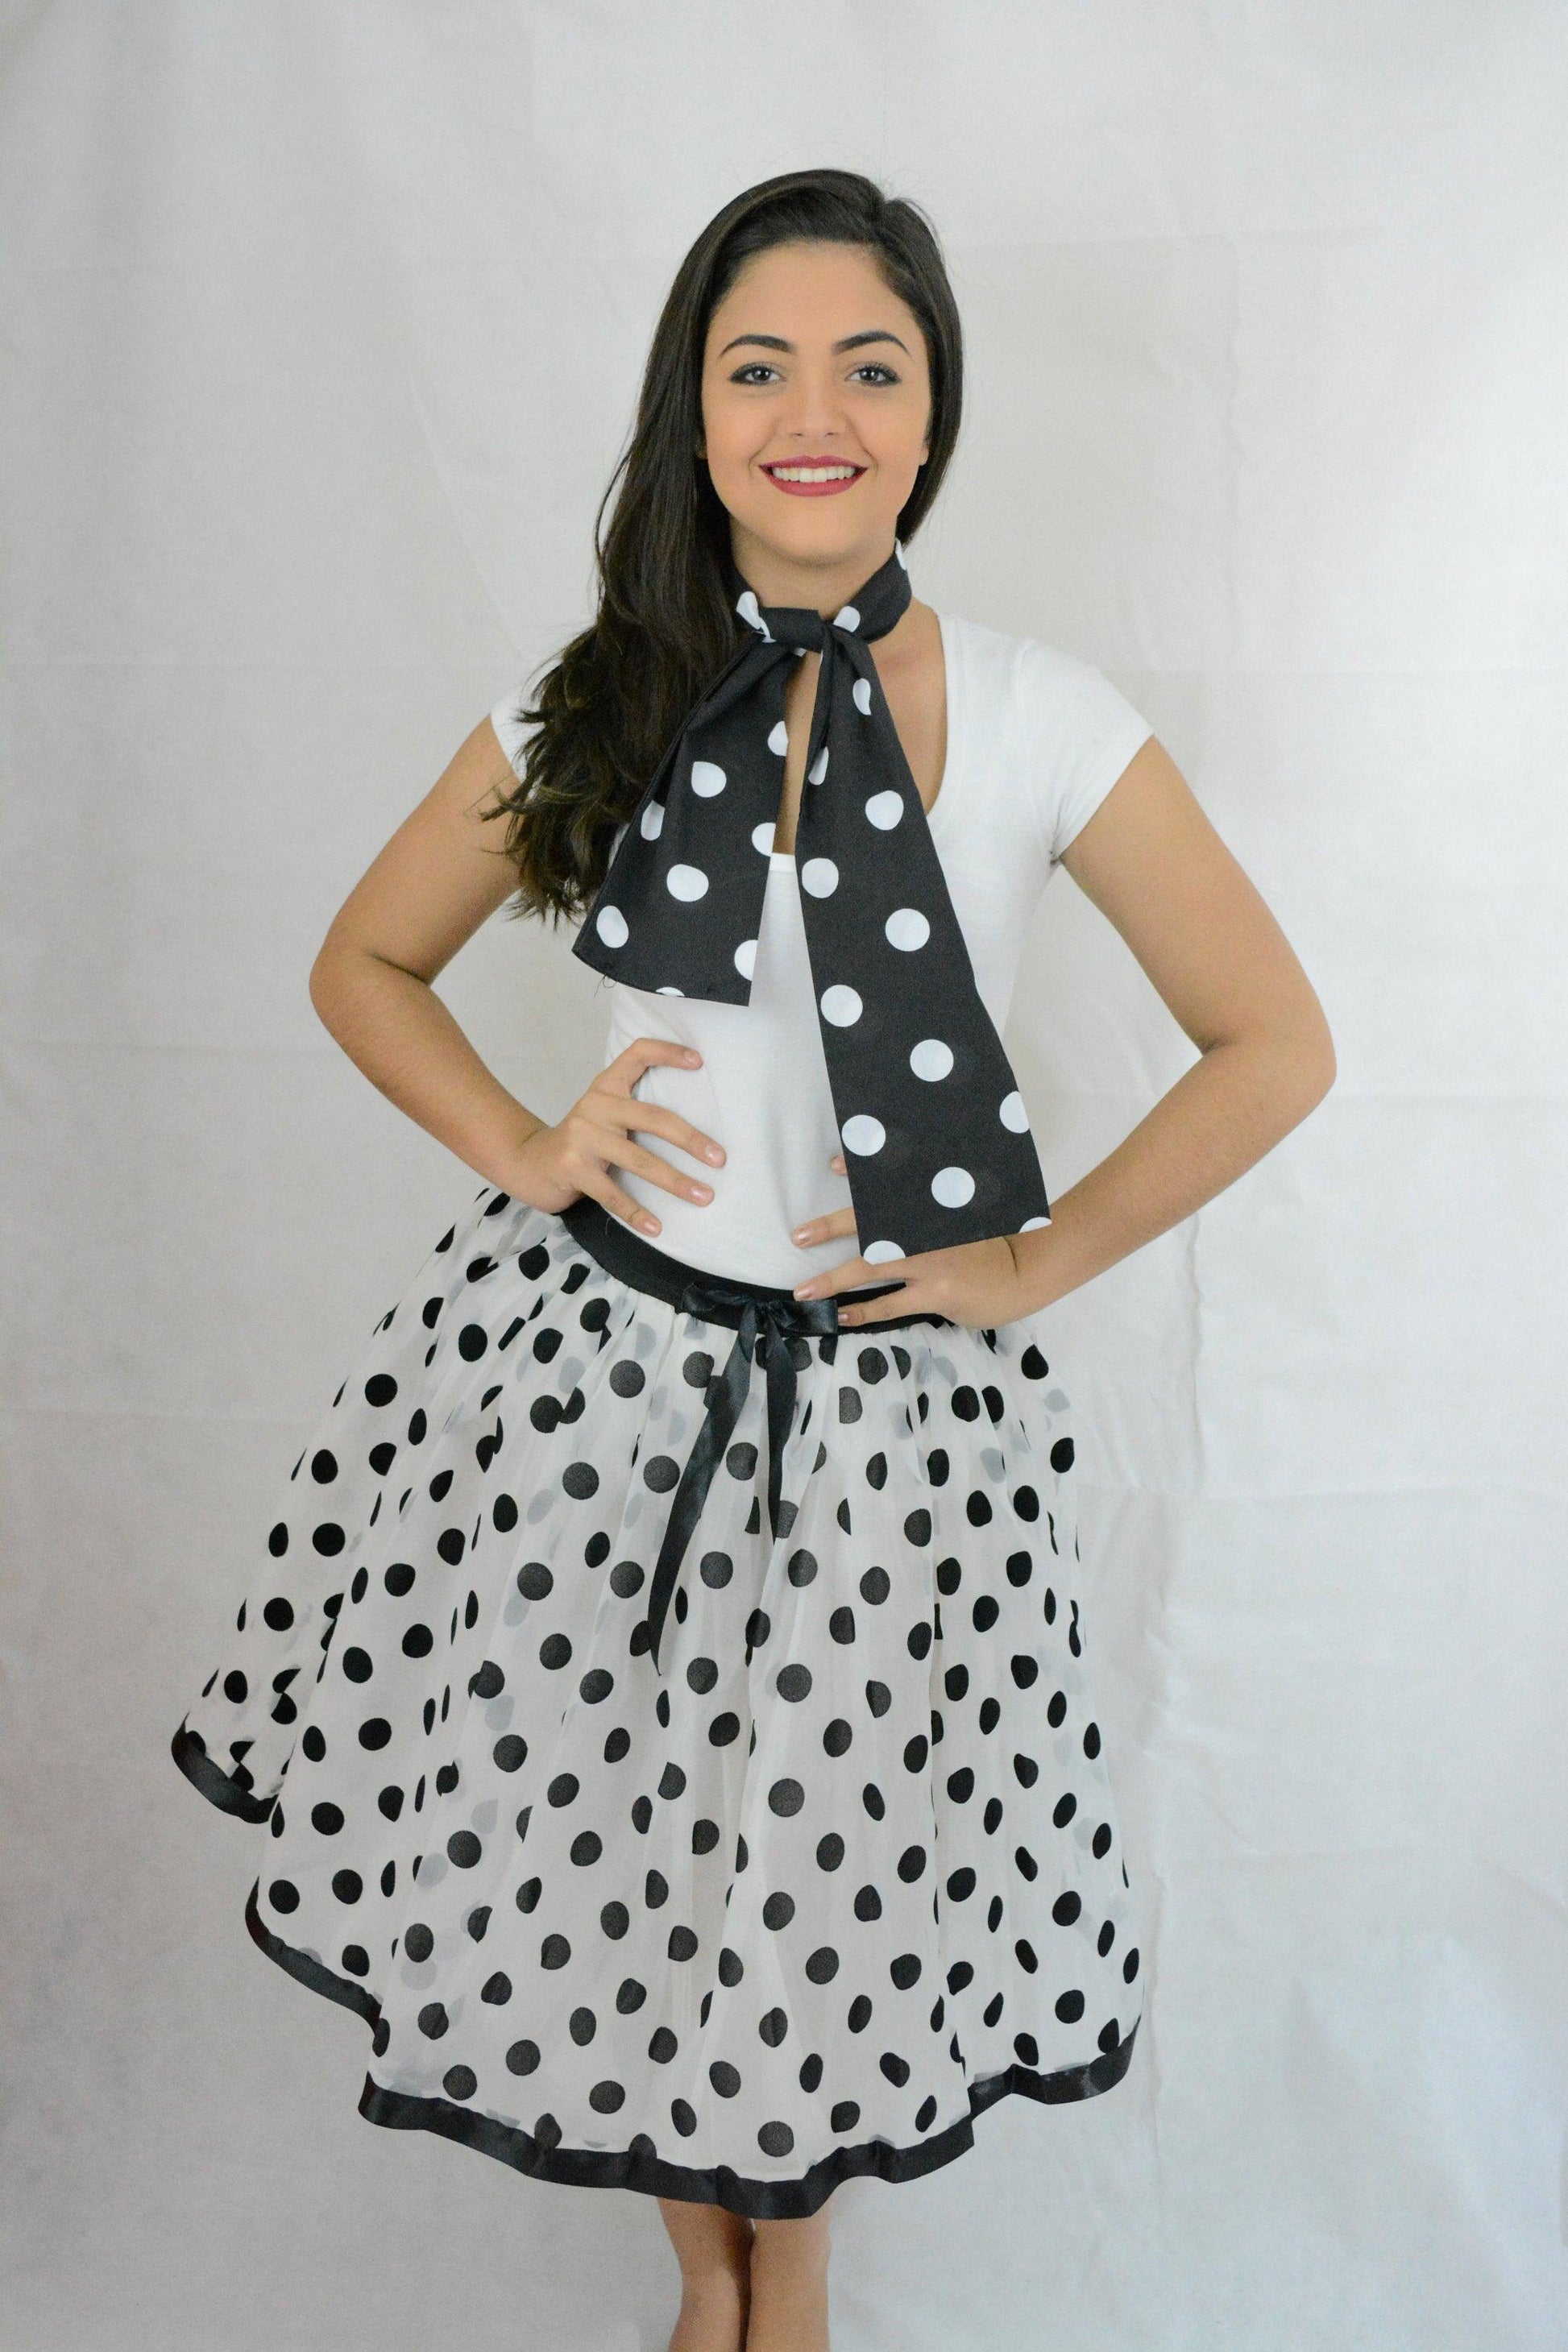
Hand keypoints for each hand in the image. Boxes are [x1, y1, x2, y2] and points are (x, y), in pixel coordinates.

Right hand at [509, 1038, 723, 1238]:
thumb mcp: (602, 1114)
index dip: (668, 1053)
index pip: (637, 1054)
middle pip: (653, 1117)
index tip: (699, 1061)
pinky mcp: (573, 1168)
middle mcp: (595, 1105)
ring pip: (639, 1160)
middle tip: (720, 1159)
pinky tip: (657, 1227)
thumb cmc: (580, 1141)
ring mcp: (582, 1137)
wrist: (527, 1163)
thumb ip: (633, 1109)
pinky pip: (613, 1194)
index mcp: (606, 1087)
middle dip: (690, 1139)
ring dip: (676, 1182)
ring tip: (704, 1197)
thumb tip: (695, 1130)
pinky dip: (637, 1213)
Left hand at [789, 1152, 1031, 1329]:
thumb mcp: (960, 1216)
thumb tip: (889, 1203)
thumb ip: (925, 1211)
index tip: (833, 1165)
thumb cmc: (987, 1244)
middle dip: (831, 1228)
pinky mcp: (936, 1293)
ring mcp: (930, 1262)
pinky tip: (840, 1315)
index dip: (859, 1174)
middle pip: (869, 1225)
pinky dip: (863, 1310)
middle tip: (798, 1235)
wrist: (1024, 1273)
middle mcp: (924, 1230)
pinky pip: (890, 1304)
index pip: (889, 1186)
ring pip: (870, 1268)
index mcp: (929, 1208)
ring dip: (834, 1280)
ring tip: (805, 1290)